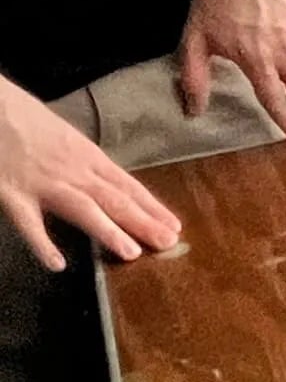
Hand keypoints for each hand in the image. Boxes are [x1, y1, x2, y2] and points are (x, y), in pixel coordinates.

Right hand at [0, 75, 181, 273]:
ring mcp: (43, 183)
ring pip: (83, 209)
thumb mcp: (63, 136)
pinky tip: (57, 264)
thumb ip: (82, 160)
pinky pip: (29, 223)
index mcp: (86, 155)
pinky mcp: (13, 194)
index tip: (173, 225)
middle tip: (169, 243)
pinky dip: (43, 243)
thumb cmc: (24, 116)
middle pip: (114, 199)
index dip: (151, 207)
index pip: (126, 185)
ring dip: (108, 231)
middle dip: (143, 222)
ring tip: (131, 253)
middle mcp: (72, 170)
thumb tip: (102, 181)